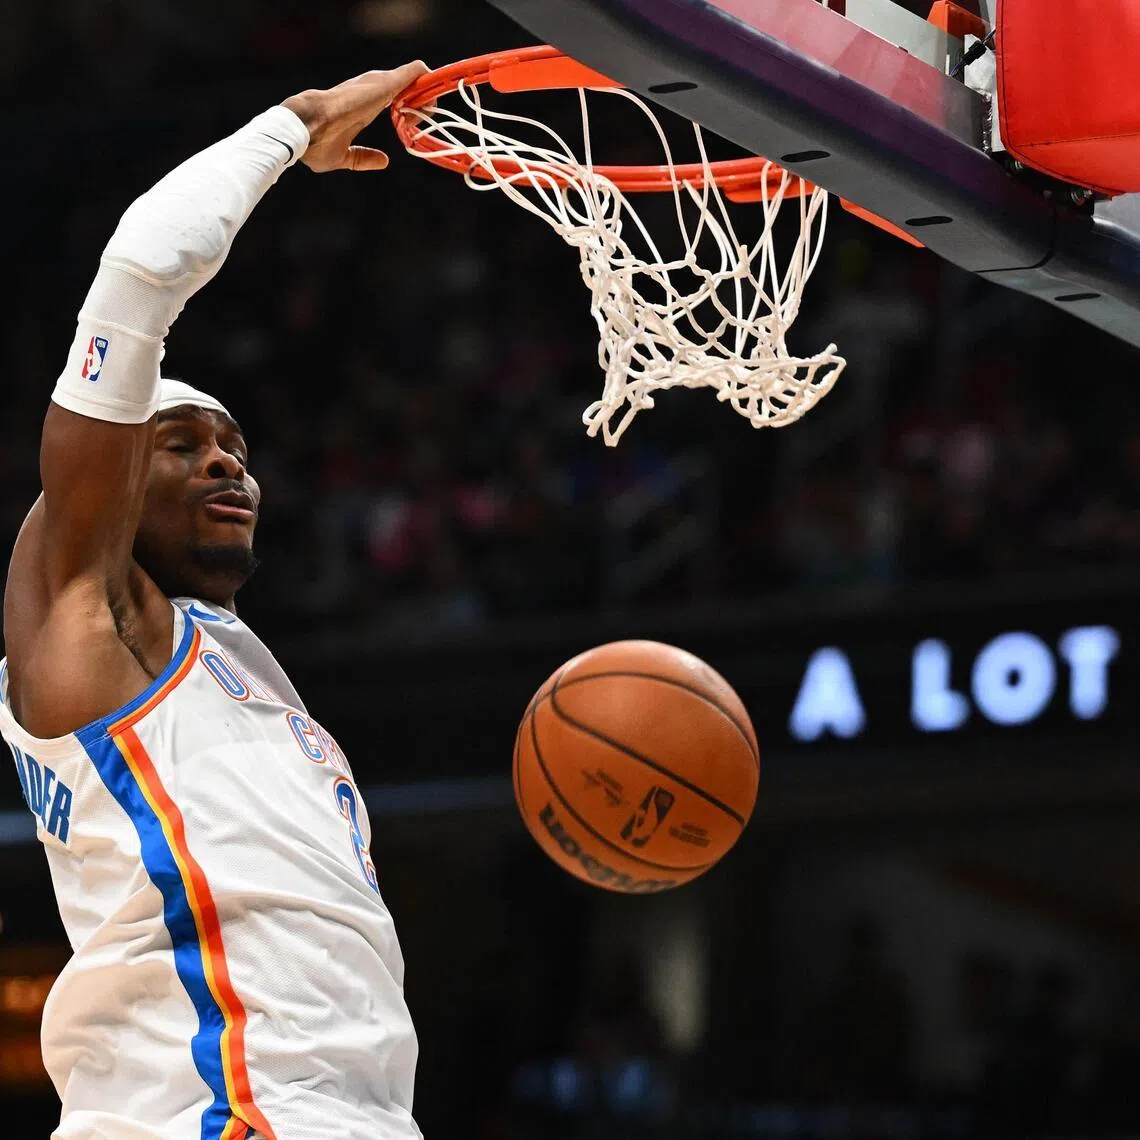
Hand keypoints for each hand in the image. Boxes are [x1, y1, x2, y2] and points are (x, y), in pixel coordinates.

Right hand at [283, 61, 429, 172]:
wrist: (304, 128)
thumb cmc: (314, 144)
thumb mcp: (344, 157)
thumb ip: (363, 158)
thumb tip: (384, 161)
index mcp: (359, 108)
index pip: (386, 100)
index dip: (404, 108)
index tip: (414, 123)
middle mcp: (367, 94)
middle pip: (399, 87)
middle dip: (417, 97)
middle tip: (431, 110)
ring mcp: (373, 88)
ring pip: (405, 78)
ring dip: (422, 87)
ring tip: (435, 97)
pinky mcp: (381, 86)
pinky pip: (408, 75)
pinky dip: (420, 76)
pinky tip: (431, 77)